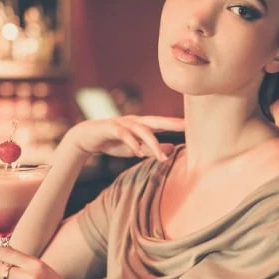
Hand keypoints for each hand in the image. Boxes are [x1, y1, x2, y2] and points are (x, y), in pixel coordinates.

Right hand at [64, 115, 183, 160]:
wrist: (86, 138)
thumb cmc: (113, 142)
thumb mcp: (135, 148)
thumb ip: (152, 148)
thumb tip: (172, 149)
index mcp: (142, 124)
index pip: (162, 123)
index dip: (176, 124)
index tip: (193, 126)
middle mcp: (134, 121)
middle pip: (156, 121)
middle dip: (171, 123)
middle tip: (185, 126)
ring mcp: (122, 123)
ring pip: (141, 130)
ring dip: (152, 143)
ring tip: (161, 157)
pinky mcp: (110, 128)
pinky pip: (123, 134)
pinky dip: (132, 143)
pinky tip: (138, 152)